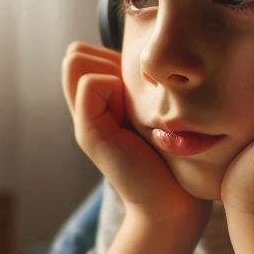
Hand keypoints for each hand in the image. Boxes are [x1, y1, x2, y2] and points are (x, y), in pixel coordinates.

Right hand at [62, 42, 210, 225]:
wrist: (174, 205)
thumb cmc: (177, 158)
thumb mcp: (160, 111)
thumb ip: (146, 85)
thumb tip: (155, 48)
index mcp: (103, 101)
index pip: (84, 51)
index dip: (113, 55)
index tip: (146, 83)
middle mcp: (87, 108)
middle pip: (76, 53)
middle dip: (109, 58)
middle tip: (142, 93)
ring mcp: (85, 120)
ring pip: (77, 61)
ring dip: (112, 70)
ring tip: (139, 104)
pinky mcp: (89, 132)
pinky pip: (90, 83)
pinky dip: (114, 86)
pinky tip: (138, 113)